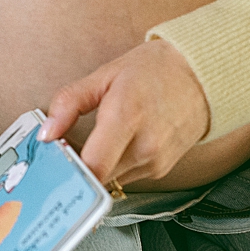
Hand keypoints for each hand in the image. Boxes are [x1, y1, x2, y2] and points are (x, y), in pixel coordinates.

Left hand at [40, 38, 210, 187]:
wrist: (203, 76)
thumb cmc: (154, 70)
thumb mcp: (104, 75)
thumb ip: (69, 103)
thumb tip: (47, 133)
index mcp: (126, 116)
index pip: (94, 166)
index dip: (69, 169)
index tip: (55, 158)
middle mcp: (144, 145)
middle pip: (97, 178)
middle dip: (77, 168)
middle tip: (65, 149)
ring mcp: (155, 161)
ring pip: (110, 180)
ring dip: (96, 168)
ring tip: (93, 141)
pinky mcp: (161, 169)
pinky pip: (126, 177)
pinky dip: (114, 165)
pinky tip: (116, 144)